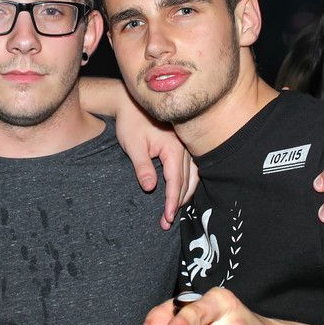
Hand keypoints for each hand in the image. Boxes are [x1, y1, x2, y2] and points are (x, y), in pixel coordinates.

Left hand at [114, 97, 195, 228]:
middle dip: (178, 203)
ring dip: (185, 195)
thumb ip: (142, 167)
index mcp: (174, 148)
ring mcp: (186, 146)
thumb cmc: (131, 122)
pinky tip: (183, 191)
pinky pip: (192, 168)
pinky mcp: (183, 145)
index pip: (176, 182)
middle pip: (187, 182)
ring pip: (193, 176)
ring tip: (175, 210)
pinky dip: (188, 183)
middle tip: (167, 222)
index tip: (167, 218)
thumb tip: (150, 188)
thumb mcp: (133, 145)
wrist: (131, 102)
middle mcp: (185, 148)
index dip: (172, 202)